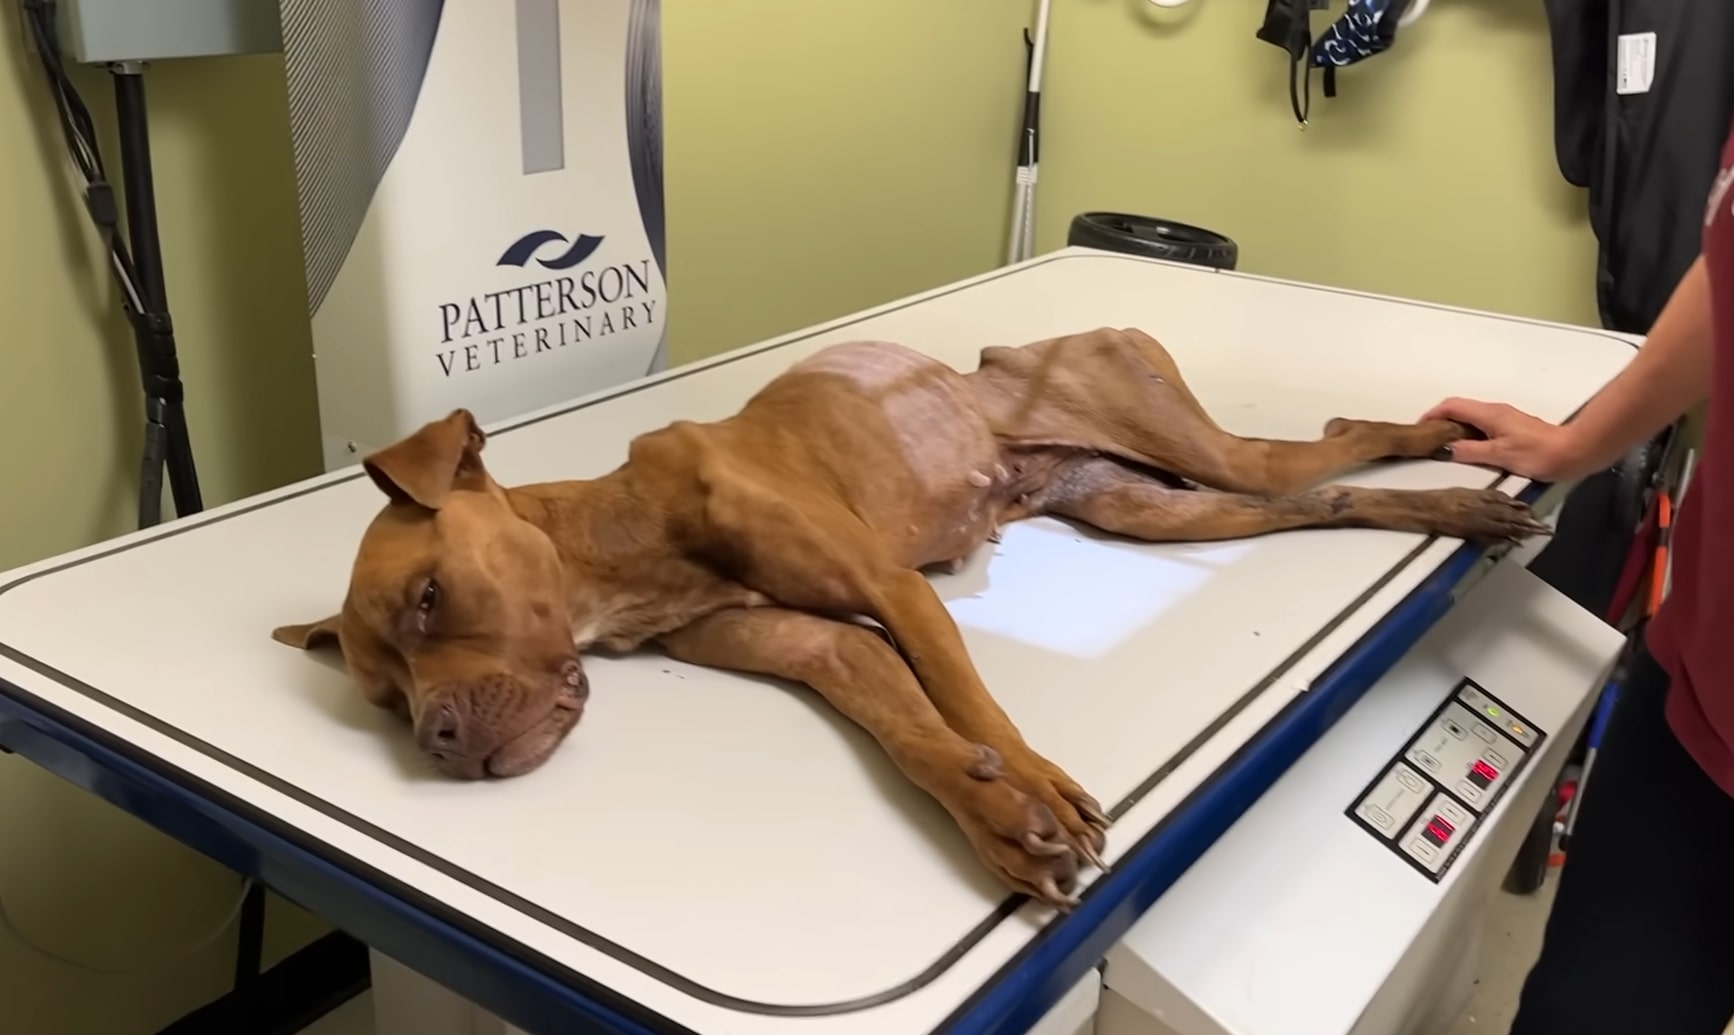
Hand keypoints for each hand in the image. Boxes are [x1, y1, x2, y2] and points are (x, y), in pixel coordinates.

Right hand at [1420, 398, 1590, 481]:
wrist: (1574, 452)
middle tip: (1429, 439)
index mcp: (1490, 414)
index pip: (1452, 406)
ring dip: (1455, 428)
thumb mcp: (1500, 456)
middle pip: (1460, 409)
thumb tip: (1446, 450)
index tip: (1420, 428)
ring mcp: (1505, 419)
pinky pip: (1482, 425)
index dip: (1432, 415)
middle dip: (1440, 421)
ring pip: (1471, 417)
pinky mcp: (1512, 428)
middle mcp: (1496, 412)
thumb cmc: (1542, 453)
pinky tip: (1469, 449)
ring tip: (1445, 447)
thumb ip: (1470, 452)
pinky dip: (1469, 433)